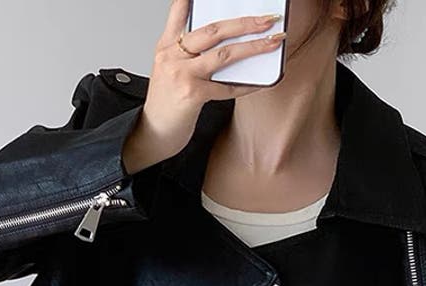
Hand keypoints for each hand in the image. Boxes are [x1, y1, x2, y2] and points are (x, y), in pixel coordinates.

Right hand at [122, 0, 286, 173]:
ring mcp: (181, 74)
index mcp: (166, 45)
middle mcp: (172, 55)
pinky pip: (226, 87)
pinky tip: (261, 83)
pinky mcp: (192, 94)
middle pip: (214, 29)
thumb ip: (188, 53)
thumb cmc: (165, 104)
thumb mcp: (169, 70)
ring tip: (273, 42)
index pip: (179, 10)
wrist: (152, 132)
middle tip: (268, 19)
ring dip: (253, 47)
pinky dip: (246, 86)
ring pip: (224, 54)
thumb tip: (225, 45)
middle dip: (245, 22)